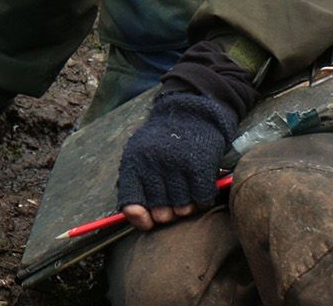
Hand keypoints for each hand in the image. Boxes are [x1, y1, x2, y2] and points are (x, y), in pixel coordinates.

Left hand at [115, 92, 239, 230]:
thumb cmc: (163, 141)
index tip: (147, 220)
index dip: (139, 218)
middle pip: (161, 213)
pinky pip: (201, 200)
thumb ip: (135, 186)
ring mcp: (176, 166)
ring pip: (183, 210)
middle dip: (167, 212)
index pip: (130, 204)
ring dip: (187, 206)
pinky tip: (199, 186)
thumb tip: (139, 219)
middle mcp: (153, 165)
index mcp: (134, 163)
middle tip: (172, 199)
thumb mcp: (139, 156)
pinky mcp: (199, 166)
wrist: (190, 112)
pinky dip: (202, 198)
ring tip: (187, 190)